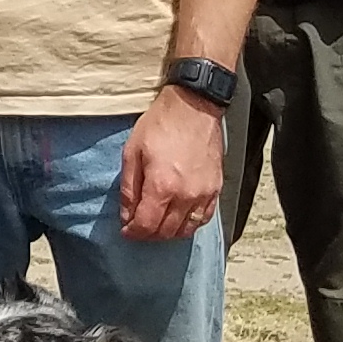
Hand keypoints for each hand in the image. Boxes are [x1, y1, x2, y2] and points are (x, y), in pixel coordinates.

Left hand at [118, 85, 227, 240]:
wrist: (193, 106)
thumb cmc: (161, 124)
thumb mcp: (132, 152)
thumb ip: (129, 188)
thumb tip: (127, 214)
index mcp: (162, 186)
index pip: (147, 225)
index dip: (134, 232)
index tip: (126, 230)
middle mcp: (186, 195)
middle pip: (166, 232)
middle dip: (149, 234)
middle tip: (139, 228)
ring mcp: (204, 193)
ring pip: (186, 229)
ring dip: (169, 233)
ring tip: (157, 225)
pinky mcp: (216, 188)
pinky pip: (204, 218)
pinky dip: (189, 224)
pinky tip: (179, 218)